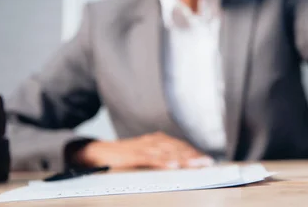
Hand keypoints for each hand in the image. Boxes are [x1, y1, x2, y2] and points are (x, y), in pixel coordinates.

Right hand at [74, 131, 213, 169]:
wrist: (98, 152)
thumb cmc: (124, 156)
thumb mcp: (146, 155)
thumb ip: (161, 158)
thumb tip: (180, 166)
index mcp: (158, 141)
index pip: (181, 146)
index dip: (195, 152)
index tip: (208, 160)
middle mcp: (153, 141)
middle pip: (178, 148)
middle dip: (194, 155)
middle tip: (208, 162)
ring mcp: (144, 147)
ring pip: (168, 152)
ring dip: (184, 158)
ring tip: (197, 164)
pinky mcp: (134, 154)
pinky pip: (151, 158)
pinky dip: (163, 161)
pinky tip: (173, 166)